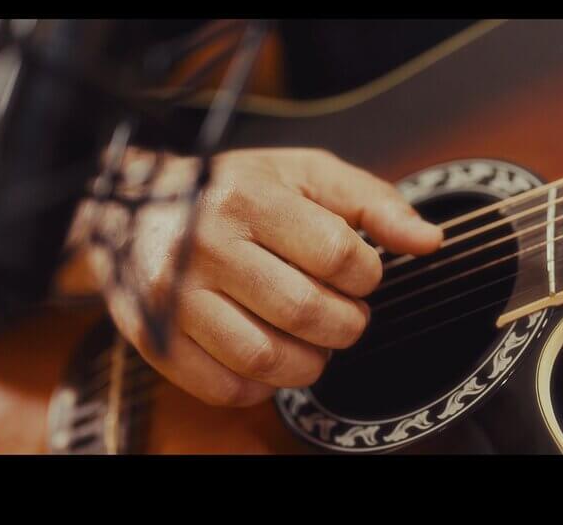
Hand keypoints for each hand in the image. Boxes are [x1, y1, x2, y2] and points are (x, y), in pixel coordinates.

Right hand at [86, 148, 441, 406]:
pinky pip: (226, 388)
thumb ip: (370, 202)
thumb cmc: (234, 191)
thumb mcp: (304, 174)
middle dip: (348, 324)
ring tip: (314, 341)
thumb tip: (431, 241)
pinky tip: (271, 357)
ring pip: (267, 359)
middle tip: (345, 314)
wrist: (132, 210)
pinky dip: (263, 387)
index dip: (367, 275)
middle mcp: (205, 246)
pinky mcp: (156, 340)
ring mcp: (175, 298)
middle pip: (307, 313)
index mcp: (248, 198)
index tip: (359, 273)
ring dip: (311, 362)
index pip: (338, 255)